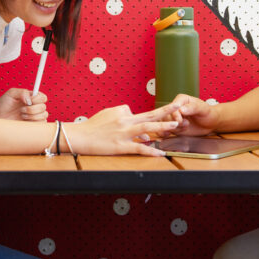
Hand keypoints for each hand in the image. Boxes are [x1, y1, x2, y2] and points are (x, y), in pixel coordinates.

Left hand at [0, 88, 48, 121]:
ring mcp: (34, 116)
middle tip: (21, 110)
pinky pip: (41, 124)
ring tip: (22, 115)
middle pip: (43, 107)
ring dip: (32, 116)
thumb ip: (22, 92)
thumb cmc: (3, 104)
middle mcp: (34, 106)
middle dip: (32, 109)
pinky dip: (33, 122)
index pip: (43, 97)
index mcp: (31, 98)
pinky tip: (24, 121)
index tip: (29, 101)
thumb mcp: (11, 93)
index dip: (37, 99)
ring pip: (44, 116)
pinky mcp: (33, 125)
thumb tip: (30, 99)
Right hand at [66, 102, 185, 155]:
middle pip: (149, 115)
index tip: (149, 125)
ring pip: (147, 128)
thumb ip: (122, 117)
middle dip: (166, 110)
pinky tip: (161, 153)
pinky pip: (139, 149)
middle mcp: (125, 121)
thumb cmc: (92, 126)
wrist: (78, 136)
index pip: (139, 113)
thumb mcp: (107, 115)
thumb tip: (139, 126)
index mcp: (122, 113)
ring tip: (176, 125)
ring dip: (163, 126)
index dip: (145, 119)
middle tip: (180, 105)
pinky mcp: (120, 146)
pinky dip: (151, 151)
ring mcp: (123, 134)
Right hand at [170, 94, 219, 135]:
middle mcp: (175, 108)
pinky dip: (173, 132)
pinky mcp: (174, 126)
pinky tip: (181, 131)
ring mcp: (174, 118)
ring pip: (166, 124)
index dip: (175, 115)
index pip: (172, 107)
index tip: (181, 120)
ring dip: (175, 128)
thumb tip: (181, 110)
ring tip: (186, 127)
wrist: (211, 124)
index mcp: (181, 100)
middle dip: (174, 123)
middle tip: (186, 124)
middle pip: (166, 115)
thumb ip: (193, 108)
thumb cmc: (208, 113)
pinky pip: (168, 130)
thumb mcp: (203, 109)